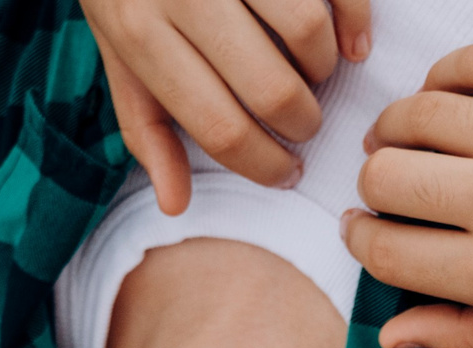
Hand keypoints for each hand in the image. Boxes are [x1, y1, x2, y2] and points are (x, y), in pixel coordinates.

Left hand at [86, 0, 370, 214]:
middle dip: (303, 123)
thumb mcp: (117, 50)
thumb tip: (175, 203)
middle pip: (272, 89)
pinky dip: (355, 19)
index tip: (286, 172)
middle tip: (304, 124)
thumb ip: (146, 125)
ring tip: (313, 74)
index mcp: (140, 34)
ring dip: (324, 68)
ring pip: (308, 32)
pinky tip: (352, 42)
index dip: (264, 164)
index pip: (219, 126)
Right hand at [343, 45, 472, 347]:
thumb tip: (390, 333)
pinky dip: (445, 80)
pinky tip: (451, 104)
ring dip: (397, 132)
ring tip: (410, 145)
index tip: (369, 233)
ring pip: (416, 114)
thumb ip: (467, 335)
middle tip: (394, 193)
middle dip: (374, 190)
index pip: (383, 250)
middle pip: (384, 177)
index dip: (363, 242)